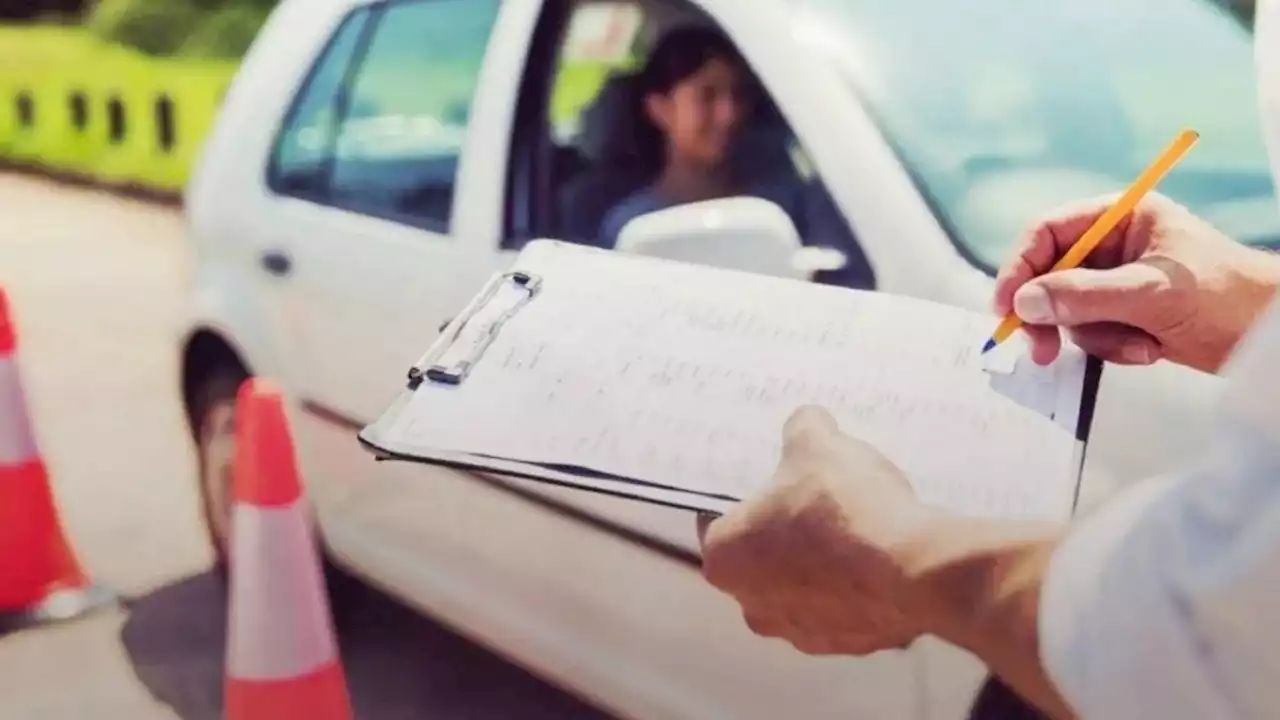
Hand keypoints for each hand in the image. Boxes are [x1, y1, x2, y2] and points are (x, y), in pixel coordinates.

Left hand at [696, 406, 934, 655]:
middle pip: (761, 558)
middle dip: (784, 533)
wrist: (913, 568)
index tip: (772, 482)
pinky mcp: (847, 645)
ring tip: (856, 526)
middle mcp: (751, 605)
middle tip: (816, 500)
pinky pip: (845, 607)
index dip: (746, 497)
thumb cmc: (843, 505)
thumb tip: (806, 422)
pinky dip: (857, 586)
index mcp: (724, 558)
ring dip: (822, 564)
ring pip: (803, 588)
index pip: (718, 521)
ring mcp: (800, 632)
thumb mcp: (817, 444)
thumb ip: (802, 428)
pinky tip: (881, 556)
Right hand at [994, 192, 1279, 372]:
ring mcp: (1119, 281)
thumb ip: (1083, 295)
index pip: (1049, 233)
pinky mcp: (1126, 314)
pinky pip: (1091, 332)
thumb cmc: (1224, 298)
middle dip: (1052, 313)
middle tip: (1041, 351)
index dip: (1020, 267)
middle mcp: (1114, 245)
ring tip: (1138, 345)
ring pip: (1068, 310)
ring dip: (1095, 336)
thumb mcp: (1150, 292)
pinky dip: (1113, 347)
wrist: (1270, 336)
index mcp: (1121, 218)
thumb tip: (1023, 302)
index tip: (1006, 306)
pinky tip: (1150, 350)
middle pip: (1050, 275)